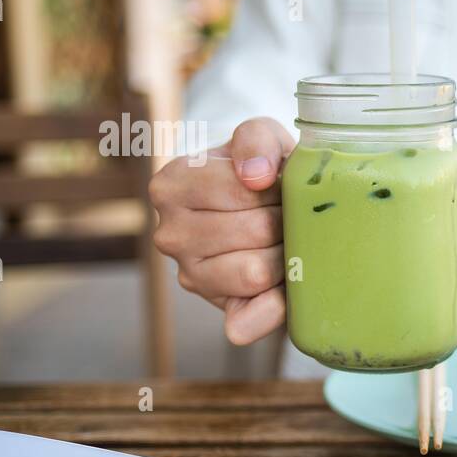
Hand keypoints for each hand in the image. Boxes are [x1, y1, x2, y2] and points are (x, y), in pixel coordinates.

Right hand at [148, 117, 294, 344]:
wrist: (263, 206)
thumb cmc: (262, 168)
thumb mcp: (260, 136)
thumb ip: (257, 140)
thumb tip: (256, 177)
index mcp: (171, 186)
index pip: (245, 191)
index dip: (280, 187)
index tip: (279, 185)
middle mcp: (170, 234)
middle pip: (257, 231)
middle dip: (286, 221)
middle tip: (287, 214)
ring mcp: (189, 276)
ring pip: (258, 271)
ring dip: (287, 255)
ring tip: (284, 239)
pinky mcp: (218, 309)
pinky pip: (247, 321)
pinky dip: (272, 311)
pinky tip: (286, 291)